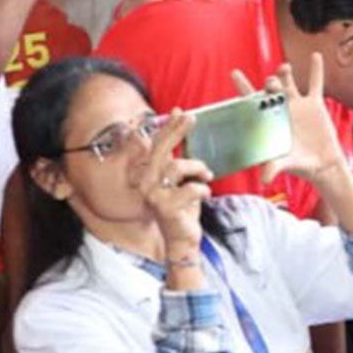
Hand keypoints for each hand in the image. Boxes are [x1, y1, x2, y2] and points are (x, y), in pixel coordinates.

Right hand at [134, 112, 212, 249]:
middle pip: (160, 150)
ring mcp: (154, 195)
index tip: (180, 112)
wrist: (182, 241)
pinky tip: (204, 194)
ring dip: (197, 168)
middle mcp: (146, 182)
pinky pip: (190, 189)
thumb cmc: (182, 209)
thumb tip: (182, 136)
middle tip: (192, 118)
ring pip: (176, 167)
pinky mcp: (166, 208)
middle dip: (176, 132)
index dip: (168, 127)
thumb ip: (179, 159)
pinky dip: (202, 189)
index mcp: (149, 174)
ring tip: (206, 175)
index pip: (156, 145)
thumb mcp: (181, 181)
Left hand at [238, 55, 348, 188]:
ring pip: (289, 82)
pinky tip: (315, 56)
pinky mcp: (314, 105)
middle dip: (269, 83)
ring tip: (285, 68)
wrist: (321, 164)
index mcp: (269, 120)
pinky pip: (315, 84)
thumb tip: (264, 179)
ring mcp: (297, 105)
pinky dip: (316, 70)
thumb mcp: (284, 163)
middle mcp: (280, 109)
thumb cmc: (298, 164)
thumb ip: (274, 166)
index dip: (243, 87)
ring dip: (285, 72)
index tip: (234, 73)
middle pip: (270, 89)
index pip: (252, 101)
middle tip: (271, 83)